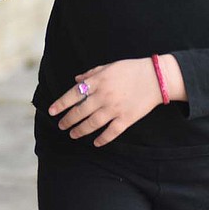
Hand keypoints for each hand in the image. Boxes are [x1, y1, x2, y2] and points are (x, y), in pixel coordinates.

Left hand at [46, 57, 165, 146]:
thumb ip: (91, 74)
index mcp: (98, 82)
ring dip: (80, 131)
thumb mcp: (109, 67)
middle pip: (80, 112)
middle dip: (68, 120)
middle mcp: (103, 96)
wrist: (156, 78)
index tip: (52, 111)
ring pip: (92, 124)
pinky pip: (111, 132)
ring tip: (73, 135)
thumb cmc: (131, 70)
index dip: (61, 104)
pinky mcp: (126, 119)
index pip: (73, 94)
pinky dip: (102, 139)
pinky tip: (96, 143)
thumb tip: (76, 80)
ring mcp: (115, 109)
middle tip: (61, 125)